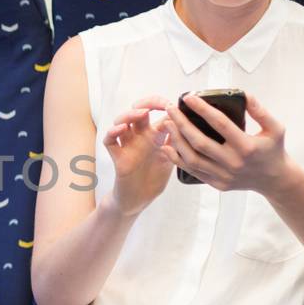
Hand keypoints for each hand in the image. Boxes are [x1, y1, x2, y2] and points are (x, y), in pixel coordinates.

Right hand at [100, 96, 174, 216]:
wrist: (138, 201)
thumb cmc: (154, 181)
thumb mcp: (173, 160)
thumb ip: (179, 145)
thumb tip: (192, 129)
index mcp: (157, 137)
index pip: (160, 114)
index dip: (164, 105)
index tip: (172, 105)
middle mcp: (141, 138)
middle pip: (140, 112)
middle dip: (146, 104)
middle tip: (153, 105)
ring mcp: (128, 145)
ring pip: (122, 122)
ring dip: (129, 115)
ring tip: (139, 114)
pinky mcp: (118, 156)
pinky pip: (110, 141)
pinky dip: (112, 132)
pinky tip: (120, 130)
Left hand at [160, 93, 290, 194]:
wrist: (274, 179)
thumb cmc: (273, 150)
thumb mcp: (275, 128)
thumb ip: (260, 110)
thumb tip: (244, 94)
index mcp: (247, 146)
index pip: (220, 124)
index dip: (202, 109)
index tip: (189, 98)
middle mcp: (233, 162)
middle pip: (200, 142)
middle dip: (181, 123)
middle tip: (171, 109)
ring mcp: (224, 175)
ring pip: (192, 158)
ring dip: (176, 140)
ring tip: (167, 124)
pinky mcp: (217, 183)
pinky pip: (193, 171)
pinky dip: (178, 159)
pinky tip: (168, 146)